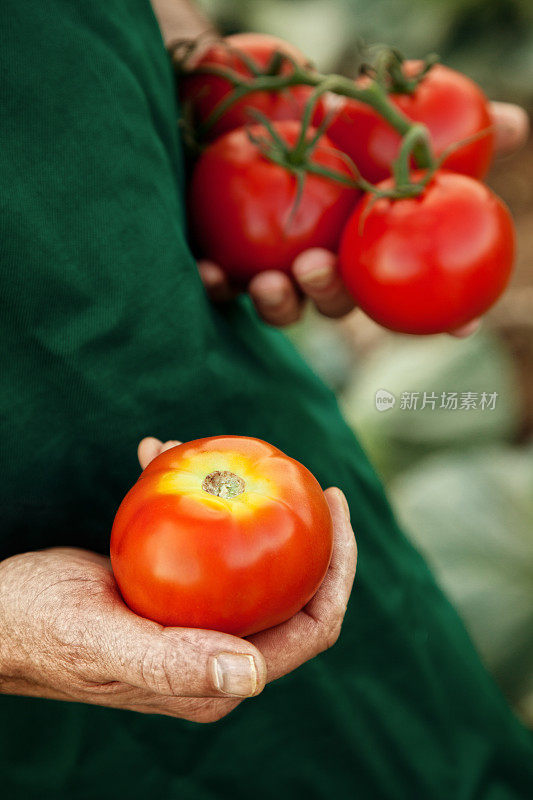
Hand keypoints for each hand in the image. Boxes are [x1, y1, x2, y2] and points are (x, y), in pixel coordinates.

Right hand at [0, 441, 355, 724]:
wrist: (0, 617)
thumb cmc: (42, 630)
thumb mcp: (100, 641)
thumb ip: (174, 664)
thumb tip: (255, 676)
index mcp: (216, 679)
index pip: (308, 631)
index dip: (337, 575)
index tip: (334, 510)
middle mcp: (216, 653)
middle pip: (293, 593)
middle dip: (312, 538)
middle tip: (313, 481)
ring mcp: (196, 623)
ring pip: (251, 563)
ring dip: (248, 508)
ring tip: (235, 455)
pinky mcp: (172, 594)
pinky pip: (203, 543)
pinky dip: (190, 497)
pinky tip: (162, 457)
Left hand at [198, 102, 528, 333]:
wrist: (236, 104)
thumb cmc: (315, 115)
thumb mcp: (379, 112)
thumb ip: (436, 130)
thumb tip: (519, 123)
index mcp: (362, 248)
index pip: (409, 291)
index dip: (442, 315)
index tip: (463, 328)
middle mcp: (321, 267)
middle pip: (339, 302)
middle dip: (334, 296)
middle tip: (321, 269)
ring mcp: (272, 272)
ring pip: (282, 309)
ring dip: (281, 304)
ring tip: (274, 281)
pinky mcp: (224, 266)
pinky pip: (221, 288)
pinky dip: (216, 284)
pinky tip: (211, 273)